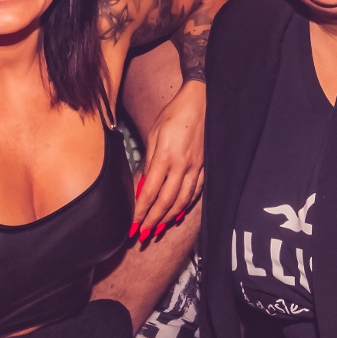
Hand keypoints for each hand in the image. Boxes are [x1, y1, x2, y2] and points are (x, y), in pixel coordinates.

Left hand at [134, 80, 204, 240]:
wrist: (201, 103)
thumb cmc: (174, 115)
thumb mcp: (154, 134)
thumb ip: (149, 161)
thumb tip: (142, 185)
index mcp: (165, 158)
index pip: (149, 192)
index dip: (140, 211)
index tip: (132, 224)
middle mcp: (182, 167)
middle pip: (166, 202)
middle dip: (153, 221)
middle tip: (142, 234)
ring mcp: (196, 168)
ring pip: (182, 201)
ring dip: (169, 218)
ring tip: (158, 229)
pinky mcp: (205, 167)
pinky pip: (196, 192)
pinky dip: (186, 206)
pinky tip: (179, 213)